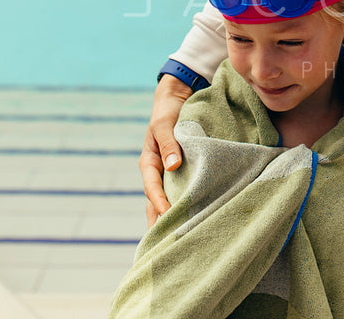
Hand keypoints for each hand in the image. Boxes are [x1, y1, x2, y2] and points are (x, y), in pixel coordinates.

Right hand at [141, 75, 192, 226]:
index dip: (159, 203)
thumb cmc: (168, 112)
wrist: (176, 99)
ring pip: (168, 199)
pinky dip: (185, 204)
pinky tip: (194, 217)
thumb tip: (173, 166)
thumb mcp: (165, 124)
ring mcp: (169, 173)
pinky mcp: (181, 171)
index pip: (152, 188)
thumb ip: (169, 143)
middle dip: (160, 222)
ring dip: (172, 217)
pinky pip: (181, 191)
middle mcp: (158, 171)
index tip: (168, 216)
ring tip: (179, 240)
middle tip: (165, 245)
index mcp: (149, 162)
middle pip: (156, 201)